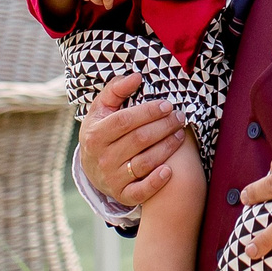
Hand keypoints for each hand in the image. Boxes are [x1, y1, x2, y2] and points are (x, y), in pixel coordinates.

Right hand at [80, 72, 185, 209]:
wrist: (91, 168)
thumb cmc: (101, 131)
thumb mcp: (101, 109)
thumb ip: (116, 90)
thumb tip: (136, 76)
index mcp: (95, 135)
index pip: (126, 121)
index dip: (149, 112)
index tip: (167, 105)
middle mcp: (102, 158)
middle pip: (139, 140)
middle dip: (164, 126)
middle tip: (180, 117)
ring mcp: (112, 178)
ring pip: (145, 163)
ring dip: (167, 148)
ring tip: (180, 135)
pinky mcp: (122, 195)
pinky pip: (141, 192)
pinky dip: (156, 182)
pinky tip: (170, 170)